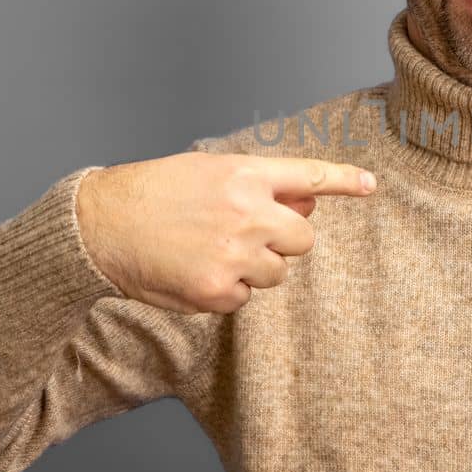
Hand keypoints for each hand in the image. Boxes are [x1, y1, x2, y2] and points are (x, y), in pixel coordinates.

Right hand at [76, 151, 376, 313]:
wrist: (100, 224)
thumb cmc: (153, 194)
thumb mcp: (207, 172)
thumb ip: (261, 185)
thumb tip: (309, 199)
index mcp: (244, 174)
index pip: (309, 174)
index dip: (344, 181)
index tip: (372, 185)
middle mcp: (247, 211)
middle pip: (303, 238)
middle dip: (283, 242)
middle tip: (245, 237)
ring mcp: (234, 253)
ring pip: (277, 273)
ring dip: (254, 269)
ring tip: (208, 252)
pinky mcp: (217, 290)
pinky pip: (244, 299)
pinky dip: (224, 292)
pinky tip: (192, 272)